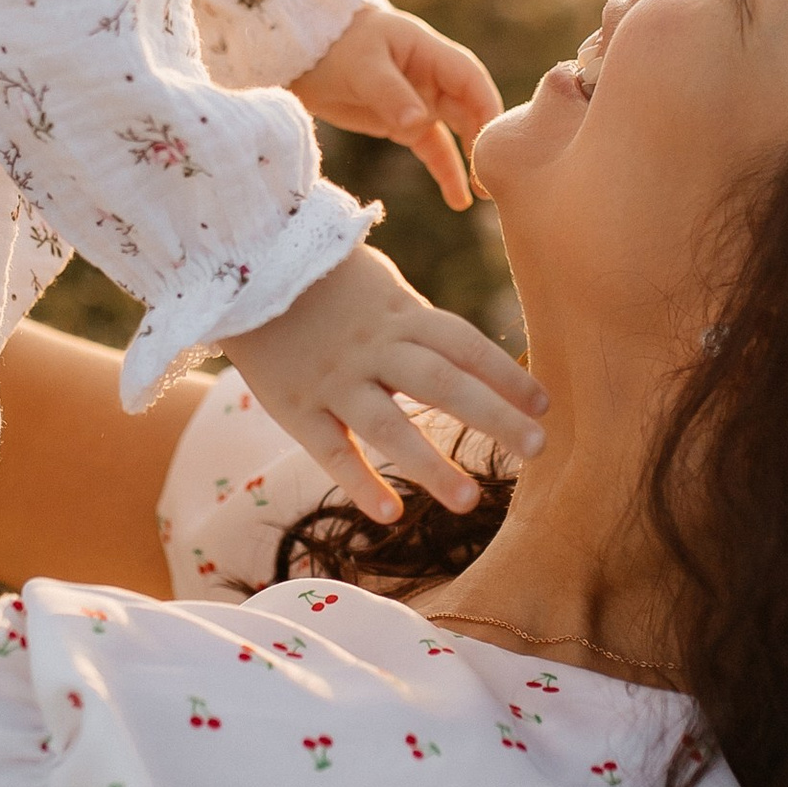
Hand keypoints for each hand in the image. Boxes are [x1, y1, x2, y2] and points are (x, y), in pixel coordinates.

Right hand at [226, 244, 546, 522]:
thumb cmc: (327, 284)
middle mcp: (372, 347)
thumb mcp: (382, 287)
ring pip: (388, 426)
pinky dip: (359, 482)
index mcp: (400, 314)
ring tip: (471, 503)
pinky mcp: (295, 407)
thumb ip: (423, 327)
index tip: (545, 404)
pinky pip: (331, 450)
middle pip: (441, 383)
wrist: (243, 271)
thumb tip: (478, 365)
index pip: (464, 345)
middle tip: (539, 449)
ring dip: (431, 466)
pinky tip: (390, 515)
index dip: (505, 374)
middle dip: (493, 417)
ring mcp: (333, 379)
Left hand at [291, 4, 502, 215]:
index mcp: (429, 53)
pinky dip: (446, 171)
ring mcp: (422, 101)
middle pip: (471, 108)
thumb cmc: (337, 45)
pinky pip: (433, 150)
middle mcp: (433, 77)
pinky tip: (458, 200)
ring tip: (484, 194)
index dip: (486, 106)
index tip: (494, 139)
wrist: (305, 55)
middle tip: (493, 177)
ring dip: (471, 159)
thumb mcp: (362, 67)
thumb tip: (418, 123)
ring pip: (457, 132)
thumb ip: (390, 94)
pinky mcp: (405, 124)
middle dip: (484, 140)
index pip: (470, 79)